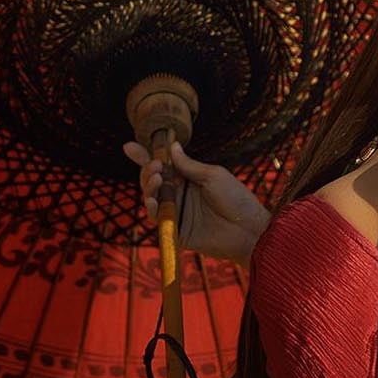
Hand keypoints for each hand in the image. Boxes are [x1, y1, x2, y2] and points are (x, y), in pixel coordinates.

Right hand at [122, 138, 269, 262]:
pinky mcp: (175, 230)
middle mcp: (179, 194)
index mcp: (188, 179)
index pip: (163, 166)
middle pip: (153, 180)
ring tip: (157, 178)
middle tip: (155, 166)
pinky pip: (156, 218)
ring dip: (148, 185)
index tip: (129, 147)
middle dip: (148, 170)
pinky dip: (150, 207)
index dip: (145, 156)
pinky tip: (152, 198)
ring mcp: (176, 212)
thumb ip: (189, 165)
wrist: (248, 230)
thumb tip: (172, 146)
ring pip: (151, 197)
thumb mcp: (213, 175)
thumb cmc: (236, 199)